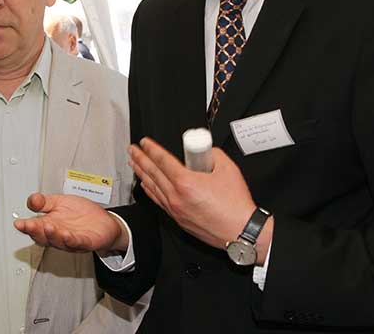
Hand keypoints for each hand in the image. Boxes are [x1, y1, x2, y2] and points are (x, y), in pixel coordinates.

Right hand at [13, 193, 127, 255]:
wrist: (104, 221)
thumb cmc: (81, 213)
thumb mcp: (60, 202)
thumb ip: (44, 202)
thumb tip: (31, 200)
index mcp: (50, 224)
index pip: (34, 227)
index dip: (26, 226)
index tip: (19, 223)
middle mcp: (58, 234)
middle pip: (43, 237)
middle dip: (36, 231)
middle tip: (30, 225)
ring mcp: (71, 240)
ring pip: (59, 241)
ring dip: (52, 235)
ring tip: (48, 226)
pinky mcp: (86, 242)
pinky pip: (77, 243)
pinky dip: (71, 240)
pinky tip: (67, 234)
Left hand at [129, 137, 266, 254]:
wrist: (241, 231)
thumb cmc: (236, 205)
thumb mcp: (228, 169)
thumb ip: (213, 155)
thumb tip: (205, 152)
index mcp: (186, 182)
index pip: (162, 160)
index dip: (151, 149)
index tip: (144, 142)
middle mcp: (176, 196)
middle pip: (152, 172)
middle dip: (140, 158)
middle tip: (133, 150)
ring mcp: (175, 208)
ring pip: (152, 187)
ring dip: (141, 173)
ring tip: (134, 163)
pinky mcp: (178, 218)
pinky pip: (158, 200)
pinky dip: (150, 190)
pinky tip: (145, 185)